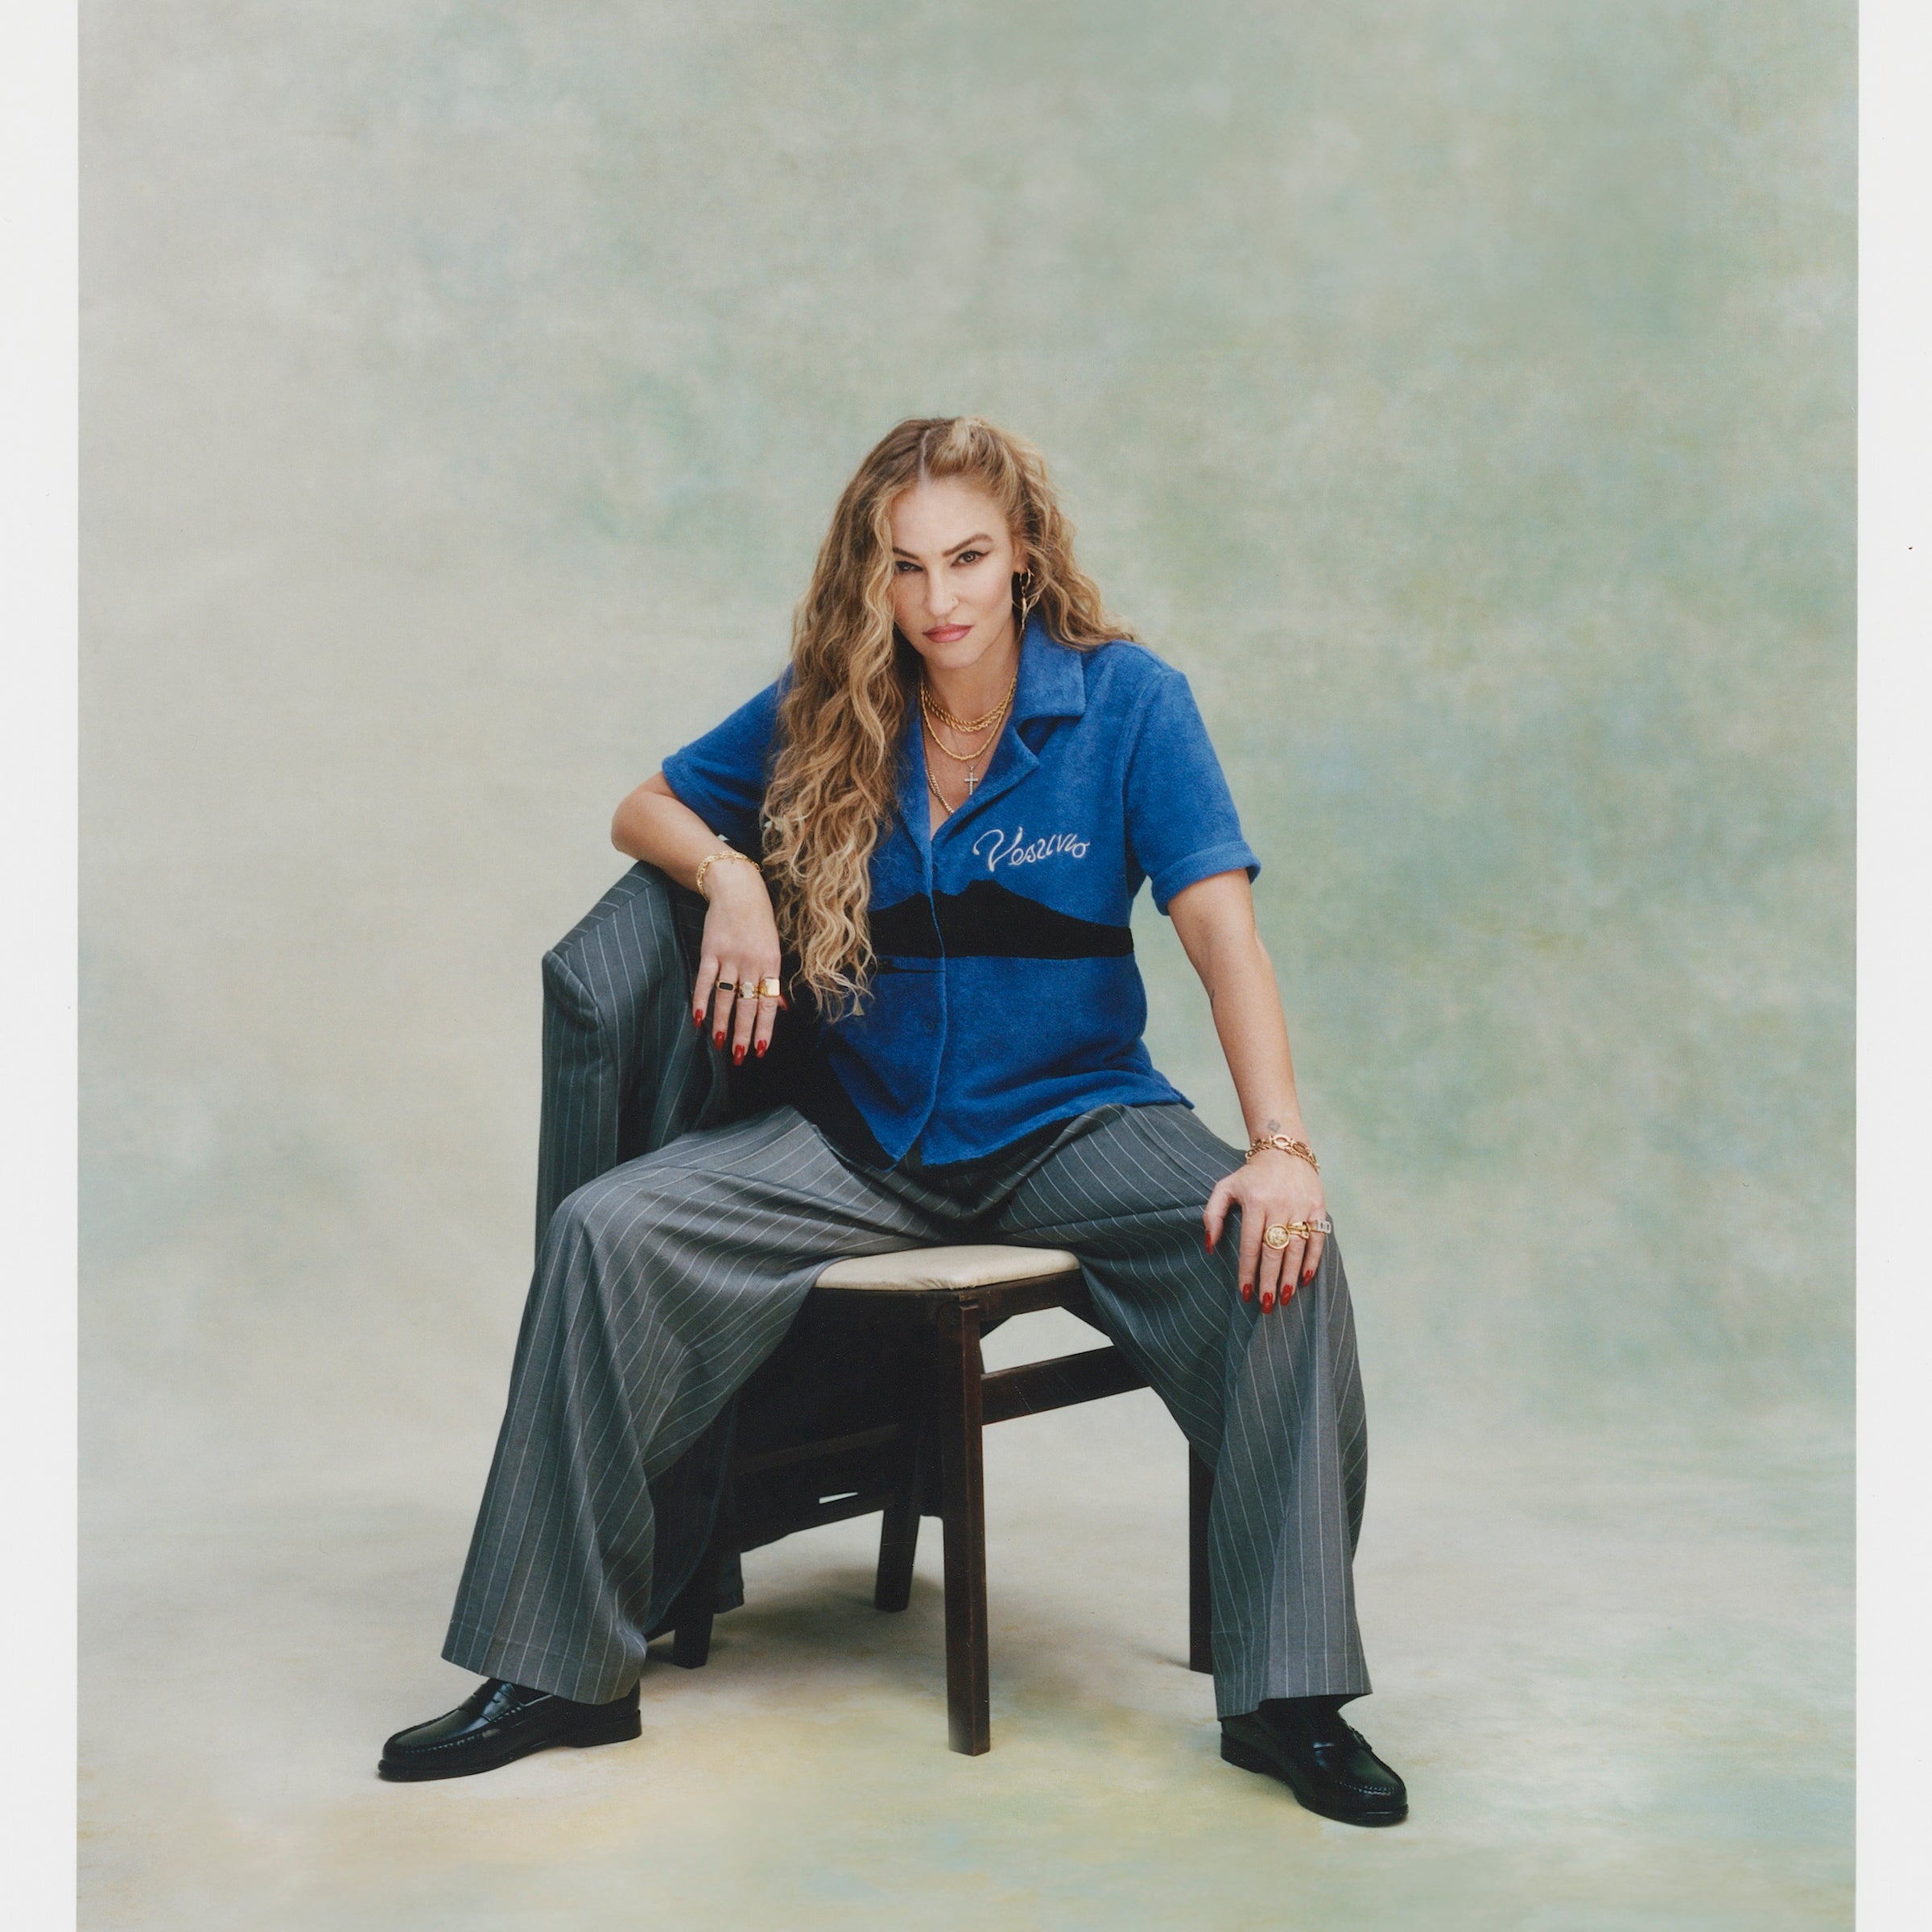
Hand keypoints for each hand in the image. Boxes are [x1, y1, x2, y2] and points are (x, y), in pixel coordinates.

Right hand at [691, 860, 785, 1064]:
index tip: (760, 1051)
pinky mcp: (710, 950)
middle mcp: (752, 963)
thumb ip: (774, 979)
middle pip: (747, 1005)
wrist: (738, 890)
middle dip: (743, 1034)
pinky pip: (704, 980)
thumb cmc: (759, 921)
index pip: (768, 1004)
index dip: (764, 1029)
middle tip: (739, 1058)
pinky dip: (700, 1000)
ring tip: (719, 1044)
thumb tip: (781, 1009)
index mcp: (772, 964)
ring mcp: (730, 957)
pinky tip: (698, 1018)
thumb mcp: (774, 948)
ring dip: (721, 1023)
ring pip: (725, 997)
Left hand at [1203, 1148, 1327, 1312]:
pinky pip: (1317, 1238)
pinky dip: (1312, 1259)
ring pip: (1296, 1247)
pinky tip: (1305, 1278)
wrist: (1284, 1150)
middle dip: (1269, 1280)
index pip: (1250, 1244)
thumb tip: (1210, 1246)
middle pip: (1274, 1250)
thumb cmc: (1251, 1176)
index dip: (1248, 1270)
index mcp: (1255, 1201)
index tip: (1245, 1293)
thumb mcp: (1224, 1188)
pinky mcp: (1318, 1207)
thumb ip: (1212, 1215)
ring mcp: (1301, 1206)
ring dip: (1290, 1275)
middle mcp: (1279, 1205)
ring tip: (1284, 1298)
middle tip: (1266, 1304)